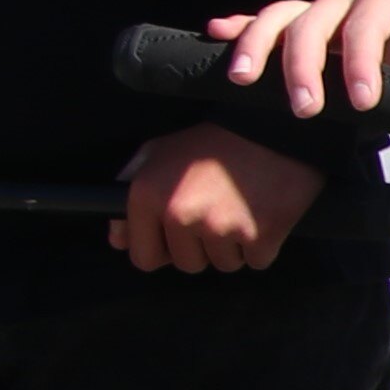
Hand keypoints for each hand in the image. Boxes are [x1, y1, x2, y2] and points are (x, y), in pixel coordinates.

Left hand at [117, 122, 321, 274]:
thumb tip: (119, 240)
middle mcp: (181, 214)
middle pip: (187, 265)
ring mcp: (221, 227)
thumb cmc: (212, 141)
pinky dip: (262, 245)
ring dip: (233, 246)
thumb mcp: (158, 151)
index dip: (162, 249)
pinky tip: (263, 214)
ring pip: (224, 264)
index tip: (178, 236)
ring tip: (241, 209)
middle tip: (218, 213)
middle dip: (202, 248)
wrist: (270, 124)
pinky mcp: (260, 235)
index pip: (143, 257)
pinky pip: (257, 261)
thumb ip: (129, 191)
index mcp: (149, 195)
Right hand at [218, 0, 389, 126]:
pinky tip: (215, 33)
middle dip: (303, 65)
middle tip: (305, 109)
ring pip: (279, 17)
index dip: (361, 63)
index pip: (366, 26)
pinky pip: (264, 19)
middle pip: (311, 22)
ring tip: (241, 79)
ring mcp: (320, 9)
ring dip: (257, 44)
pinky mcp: (303, 23)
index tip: (361, 102)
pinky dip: (238, 26)